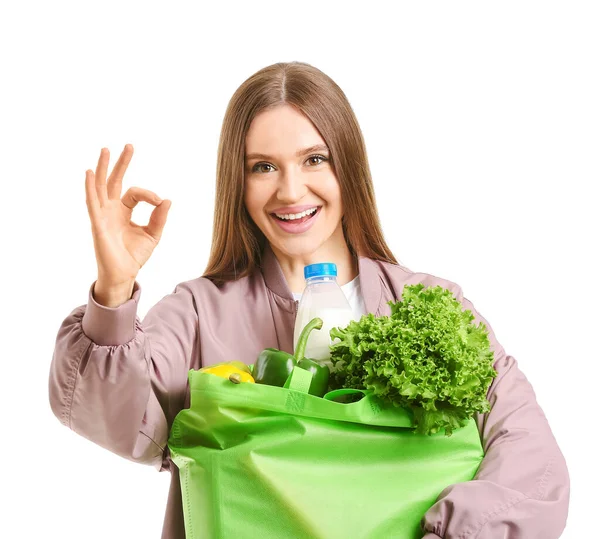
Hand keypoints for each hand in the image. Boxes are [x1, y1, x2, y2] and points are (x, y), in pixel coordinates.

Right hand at [85, 144, 170, 286]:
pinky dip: (90, 187)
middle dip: (121, 163)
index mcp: (123, 211)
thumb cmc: (134, 256)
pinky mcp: (97, 223)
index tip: (159, 201)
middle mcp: (111, 210)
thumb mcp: (153, 235)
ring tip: (105, 150)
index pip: (134, 193)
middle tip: (130, 145)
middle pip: (114, 181)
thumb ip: (159, 218)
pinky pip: (92, 202)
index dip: (149, 194)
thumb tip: (167, 200)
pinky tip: (90, 173)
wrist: (124, 275)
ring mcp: (102, 215)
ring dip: (103, 168)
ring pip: (101, 186)